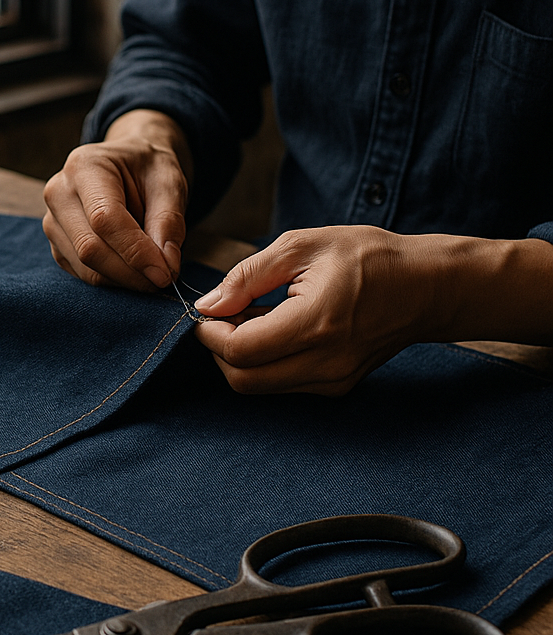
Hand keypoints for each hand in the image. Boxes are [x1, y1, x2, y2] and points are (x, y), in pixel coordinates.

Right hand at [43, 110, 191, 291]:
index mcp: (85, 167)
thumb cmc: (147, 168)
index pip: (104, 219)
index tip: (166, 273)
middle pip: (90, 248)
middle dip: (131, 272)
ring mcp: (53, 222)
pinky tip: (133, 268)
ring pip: (86, 267)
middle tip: (165, 278)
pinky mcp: (57, 246)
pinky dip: (114, 279)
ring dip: (125, 279)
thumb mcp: (169, 181)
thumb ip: (169, 221)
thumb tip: (166, 266)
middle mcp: (59, 194)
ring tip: (152, 269)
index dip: (136, 251)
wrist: (127, 164)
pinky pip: (84, 274)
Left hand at [193, 226, 447, 394]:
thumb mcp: (301, 246)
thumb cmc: (367, 257)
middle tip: (225, 316)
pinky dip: (265, 362)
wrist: (427, 286)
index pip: (240, 350)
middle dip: (220, 350)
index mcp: (317, 323)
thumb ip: (247, 276)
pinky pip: (281, 384)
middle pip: (243, 379)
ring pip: (259, 386)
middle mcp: (326, 363)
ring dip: (242, 357)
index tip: (208, 310)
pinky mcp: (336, 387)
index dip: (210, 333)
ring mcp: (333, 381)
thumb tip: (207, 305)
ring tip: (253, 317)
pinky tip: (275, 330)